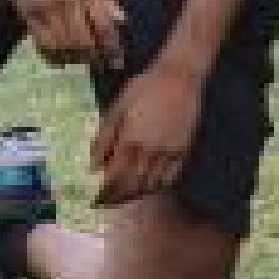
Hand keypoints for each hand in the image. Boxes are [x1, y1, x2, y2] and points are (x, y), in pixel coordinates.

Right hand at [0, 0, 127, 69]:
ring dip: (76, 58)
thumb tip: (120, 19)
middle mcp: (66, 0)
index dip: (113, 46)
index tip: (119, 59)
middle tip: (104, 64)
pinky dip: (54, 55)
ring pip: (63, 46)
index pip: (103, 25)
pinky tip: (63, 59)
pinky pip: (42, 43)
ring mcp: (44, 8)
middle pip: (84, 40)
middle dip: (96, 57)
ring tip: (85, 61)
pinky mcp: (26, 14)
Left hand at [91, 59, 202, 204]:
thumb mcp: (117, 107)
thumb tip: (93, 166)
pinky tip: (149, 186)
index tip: (94, 200)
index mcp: (130, 140)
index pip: (113, 178)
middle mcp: (150, 152)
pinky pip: (171, 178)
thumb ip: (104, 137)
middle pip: (131, 186)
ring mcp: (170, 153)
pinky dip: (158, 187)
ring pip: (151, 185)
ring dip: (135, 195)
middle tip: (106, 204)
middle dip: (117, 199)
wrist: (181, 75)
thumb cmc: (145, 87)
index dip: (103, 193)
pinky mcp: (184, 150)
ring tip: (124, 197)